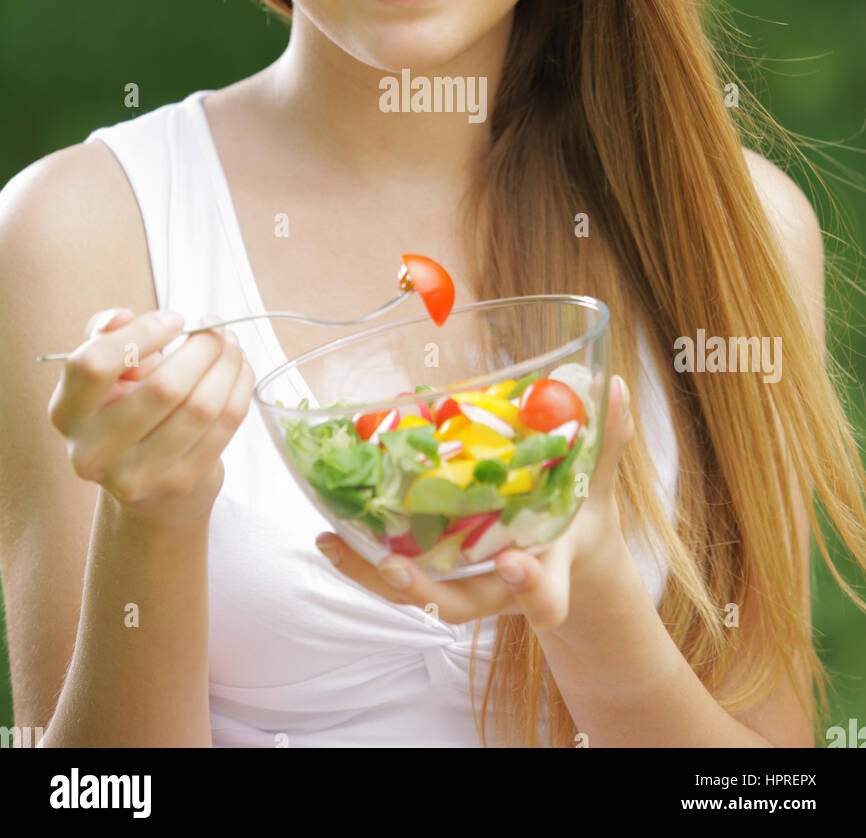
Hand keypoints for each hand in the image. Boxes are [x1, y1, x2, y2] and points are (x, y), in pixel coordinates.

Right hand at [48, 306, 255, 528]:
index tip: (176, 320)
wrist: (147, 481)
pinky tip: (239, 371)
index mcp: (67, 412)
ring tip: (231, 346)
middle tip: (216, 328)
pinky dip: (240, 388)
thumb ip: (106, 337)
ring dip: (228, 365)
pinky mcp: (178, 483)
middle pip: (164, 387)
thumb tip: (119, 318)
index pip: (95, 364)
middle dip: (203, 347)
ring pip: (201, 407)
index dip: (142, 333)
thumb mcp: (108, 372)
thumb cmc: (127, 407)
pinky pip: (225, 424)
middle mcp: (93, 450)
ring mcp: (136, 474)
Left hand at [315, 373, 635, 631]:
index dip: (532, 588)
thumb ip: (605, 441)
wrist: (565, 561)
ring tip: (334, 543)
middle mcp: (500, 586)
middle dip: (429, 592)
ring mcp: (465, 581)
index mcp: (549, 566)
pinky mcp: (437, 570)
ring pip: (418, 593)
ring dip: (375, 574)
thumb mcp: (597, 484)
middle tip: (397, 569)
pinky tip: (326, 534)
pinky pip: (396, 572)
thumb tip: (618, 386)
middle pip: (464, 605)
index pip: (547, 596)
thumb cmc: (578, 516)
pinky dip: (360, 558)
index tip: (512, 564)